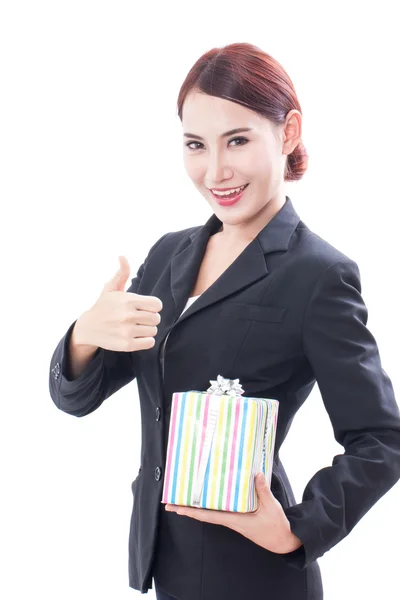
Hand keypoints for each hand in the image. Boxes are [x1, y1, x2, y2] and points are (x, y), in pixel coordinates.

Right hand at [76, 256, 162, 351]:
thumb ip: (122, 273)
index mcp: (128, 300)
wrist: (88, 328)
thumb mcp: (111, 288)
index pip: (157, 305)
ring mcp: (127, 331)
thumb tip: (122, 256)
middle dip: (150, 319)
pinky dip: (146, 341)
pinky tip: (136, 337)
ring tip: (136, 327)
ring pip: (153, 330)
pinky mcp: (126, 345)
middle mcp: (128, 315)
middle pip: (156, 318)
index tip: (144, 308)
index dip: (153, 307)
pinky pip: (149, 343)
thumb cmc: (103, 306)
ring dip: (147, 330)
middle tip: (139, 319)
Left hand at [165, 472, 302, 553]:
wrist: (283, 541)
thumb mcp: (271, 507)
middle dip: (187, 510)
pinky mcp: (239, 518)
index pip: (208, 516)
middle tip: (170, 504)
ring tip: (184, 500)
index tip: (177, 508)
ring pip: (211, 513)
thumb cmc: (276, 527)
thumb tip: (256, 474)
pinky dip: (212, 505)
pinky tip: (209, 499)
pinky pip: (221, 511)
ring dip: (197, 507)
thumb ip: (262, 490)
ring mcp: (234, 520)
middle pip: (204, 515)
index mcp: (235, 520)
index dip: (191, 511)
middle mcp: (231, 520)